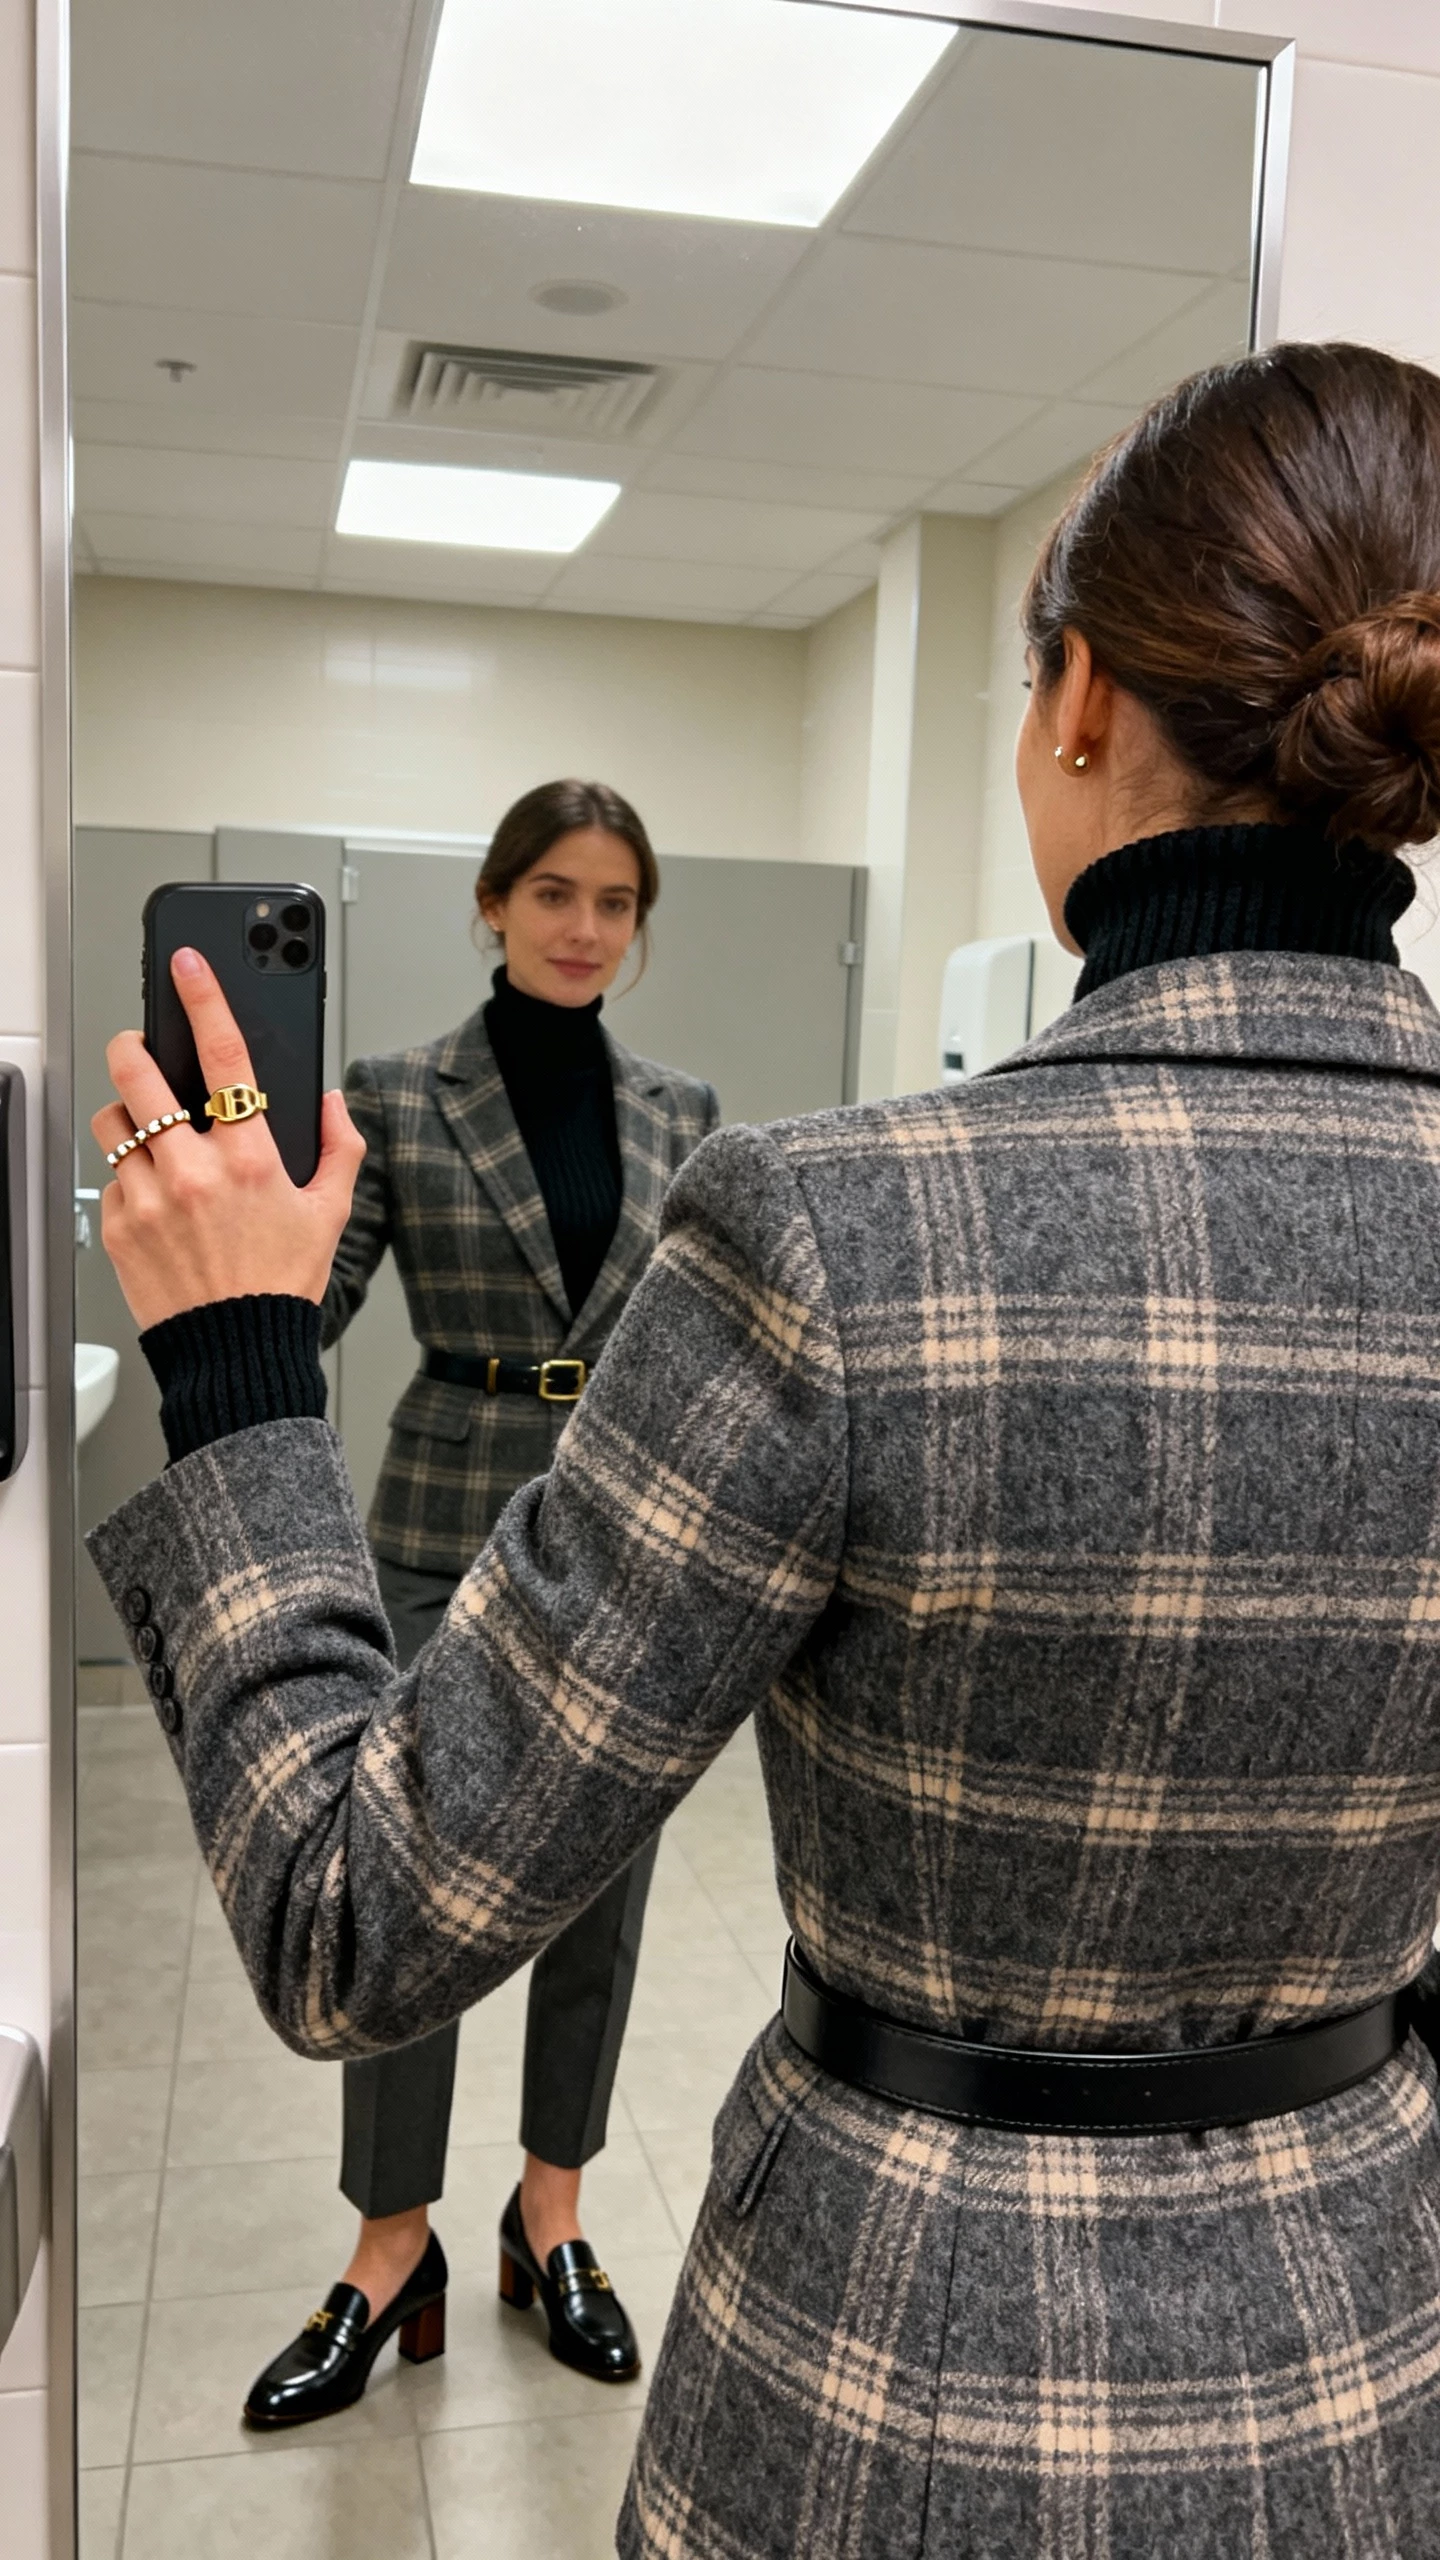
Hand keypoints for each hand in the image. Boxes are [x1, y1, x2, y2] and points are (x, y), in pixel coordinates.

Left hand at [92, 947, 364, 1330]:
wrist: (235, 1352)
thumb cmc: (281, 1286)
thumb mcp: (331, 1213)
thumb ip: (340, 1147)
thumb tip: (331, 1103)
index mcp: (250, 1158)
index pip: (223, 1054)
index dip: (204, 996)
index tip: (189, 965)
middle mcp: (193, 1171)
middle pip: (137, 1074)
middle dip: (132, 1048)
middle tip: (139, 1048)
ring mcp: (149, 1198)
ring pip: (113, 1124)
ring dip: (127, 1118)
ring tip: (150, 1135)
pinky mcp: (120, 1227)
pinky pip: (110, 1177)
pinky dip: (128, 1175)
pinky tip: (155, 1196)